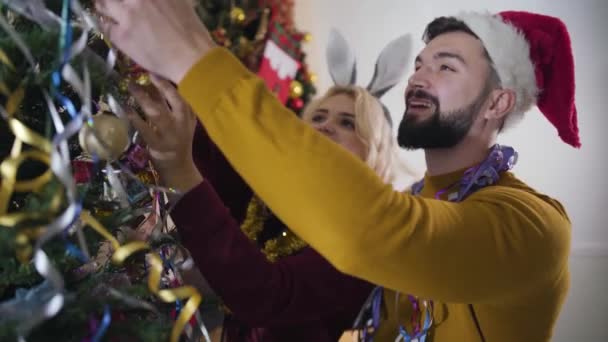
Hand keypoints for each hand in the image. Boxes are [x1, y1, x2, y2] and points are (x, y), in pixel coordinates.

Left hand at [95, 0, 215, 82]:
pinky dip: (108, 27)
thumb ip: (163, 0)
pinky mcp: (121, 35)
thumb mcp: (180, 3)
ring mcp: (127, 15)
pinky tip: (114, 31)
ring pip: (103, 4)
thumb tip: (156, 3)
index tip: (127, 1)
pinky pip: (106, 27)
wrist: (191, 57)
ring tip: (104, 10)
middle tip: (110, 3)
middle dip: (111, 0)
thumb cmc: (193, 33)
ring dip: (103, 6)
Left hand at [128, 76, 201, 191]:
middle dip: (156, 87)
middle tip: (141, 75)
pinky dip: (135, 117)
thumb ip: (173, 104)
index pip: (180, 95)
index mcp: (188, 115)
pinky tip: (127, 108)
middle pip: (171, 100)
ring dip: (142, 98)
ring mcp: (170, 134)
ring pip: (156, 112)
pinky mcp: (157, 145)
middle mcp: (181, 123)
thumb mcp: (182, 121)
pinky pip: (144, 128)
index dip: (166, 83)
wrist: (179, 166)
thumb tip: (154, 81)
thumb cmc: (179, 139)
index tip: (153, 73)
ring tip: (131, 88)